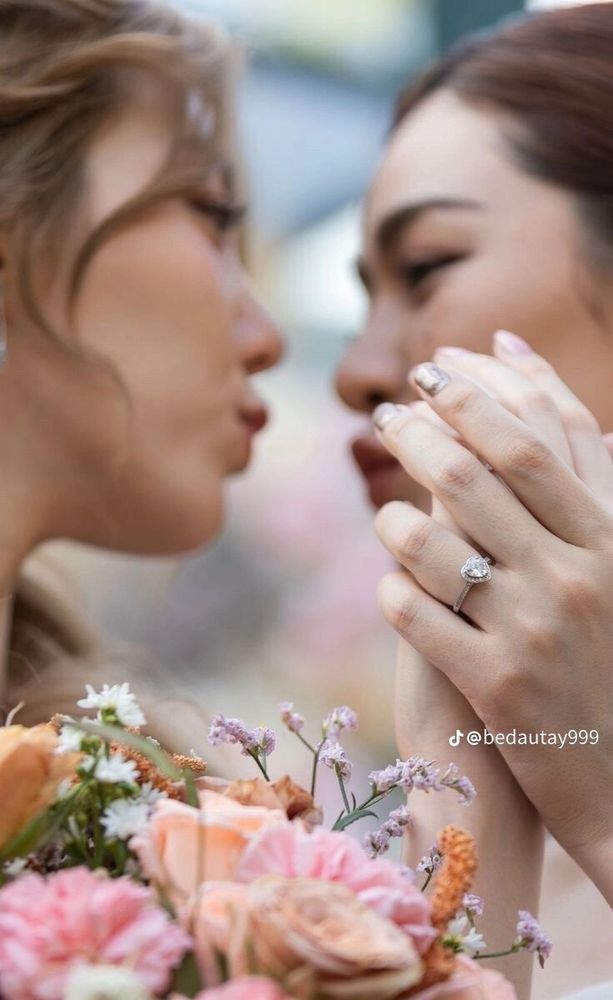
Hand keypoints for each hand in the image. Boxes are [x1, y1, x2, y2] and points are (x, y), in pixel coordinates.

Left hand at [373, 348, 612, 899]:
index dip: (478, 395)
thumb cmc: (610, 663)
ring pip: (430, 544)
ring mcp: (530, 633)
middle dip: (416, 431)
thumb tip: (561, 421)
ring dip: (391, 517)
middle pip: (472, 478)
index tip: (436, 365)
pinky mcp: (492, 687)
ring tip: (384, 512)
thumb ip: (583, 505)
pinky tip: (392, 586)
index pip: (532, 445)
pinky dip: (392, 589)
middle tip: (385, 414)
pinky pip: (413, 614)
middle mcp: (572, 578)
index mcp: (607, 543)